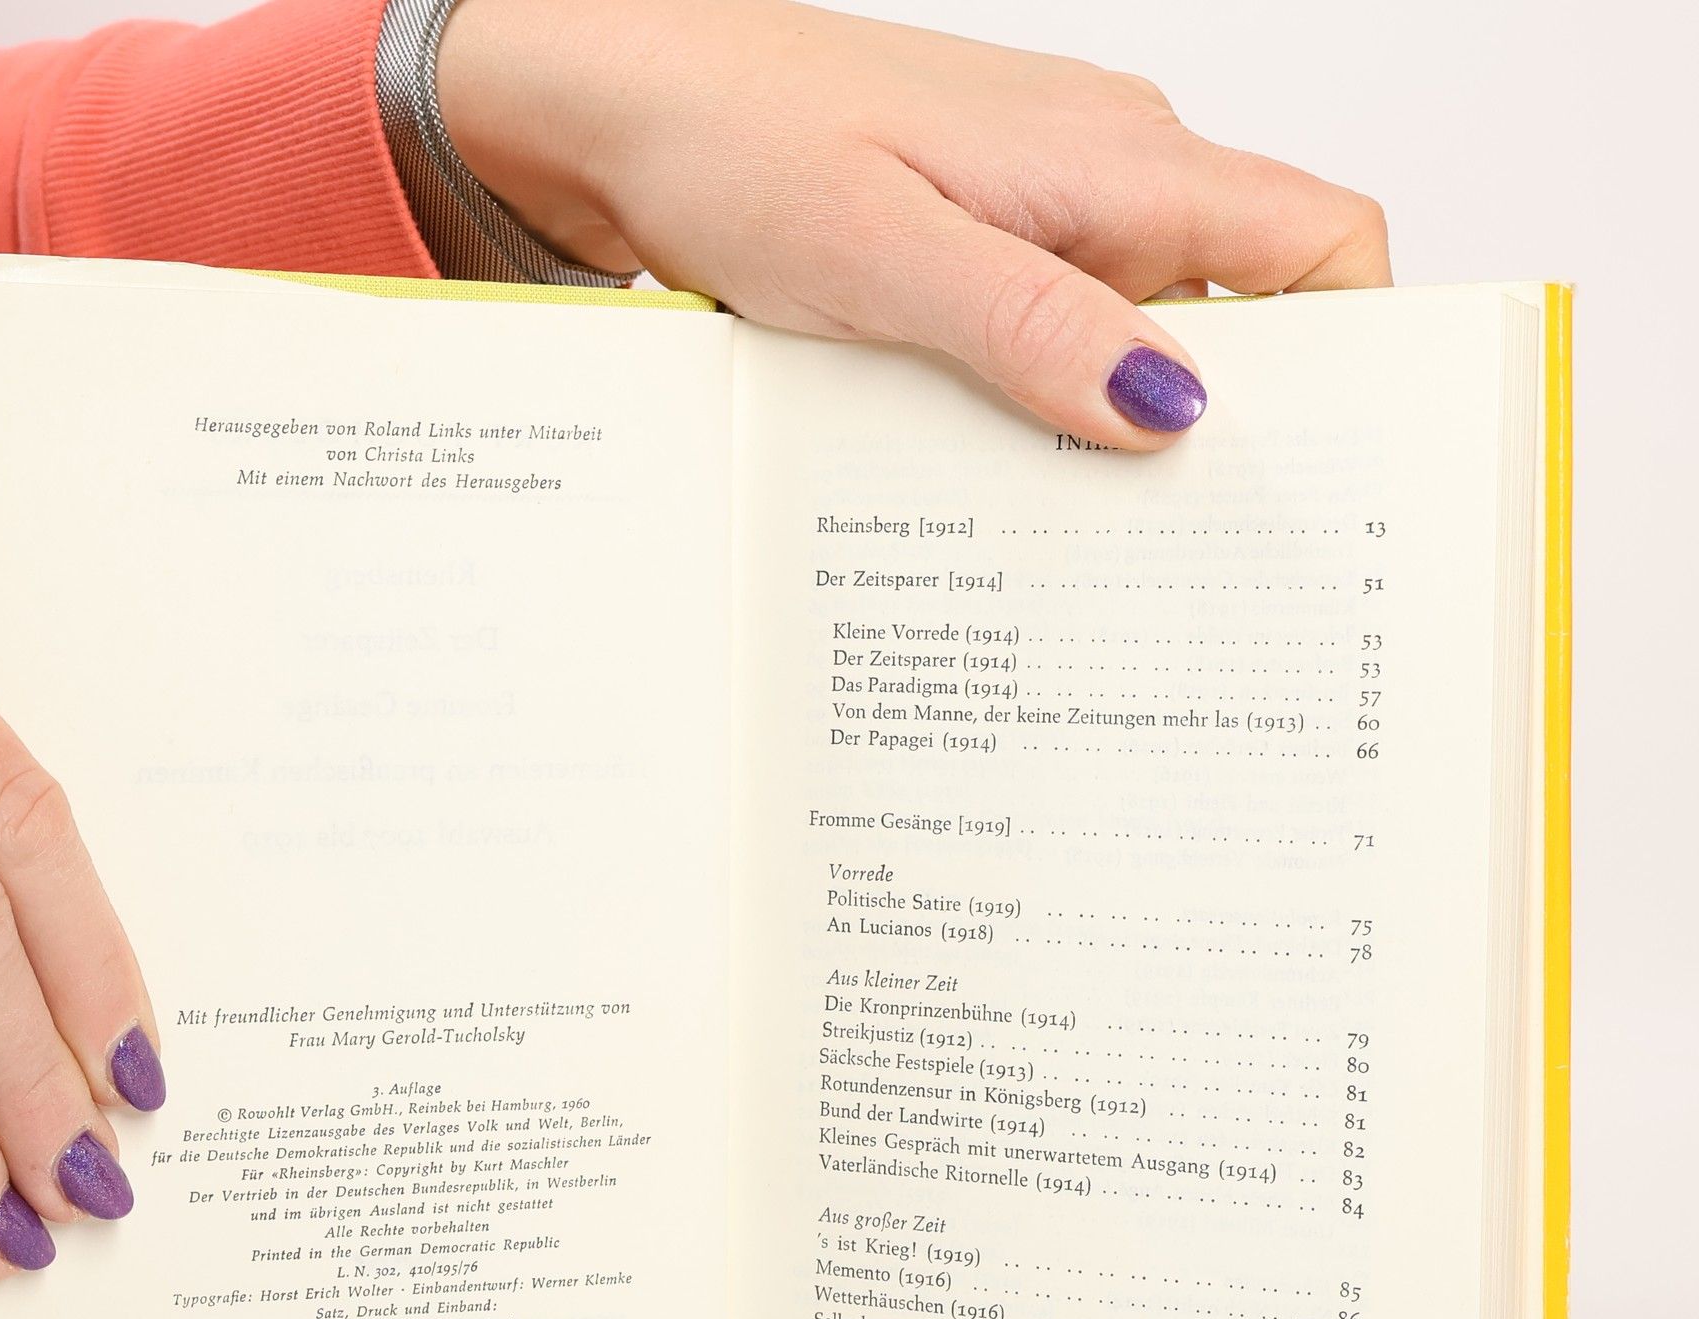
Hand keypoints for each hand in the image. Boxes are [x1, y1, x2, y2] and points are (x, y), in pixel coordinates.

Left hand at [437, 0, 1390, 444]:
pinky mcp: (980, 251)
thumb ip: (1030, 329)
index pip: (1318, 239)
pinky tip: (994, 471)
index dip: (1358, 346)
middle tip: (1181, 550)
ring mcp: (1039, 216)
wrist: (625, 102)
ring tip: (1072, 532)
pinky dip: (1042, 409)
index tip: (1334, 464)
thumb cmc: (733, 141)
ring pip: (1136, 340)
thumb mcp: (885, 255)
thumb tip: (1165, 410)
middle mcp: (1101, 180)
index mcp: (1116, 160)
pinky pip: (1052, 340)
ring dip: (1111, 433)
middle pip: (1238, 314)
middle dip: (1224, 431)